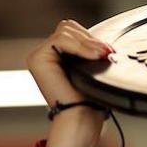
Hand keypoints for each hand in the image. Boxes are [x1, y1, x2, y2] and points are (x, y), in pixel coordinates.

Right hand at [28, 20, 114, 146]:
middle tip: (107, 52)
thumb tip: (102, 40)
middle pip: (68, 27)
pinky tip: (93, 56)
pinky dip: (79, 46)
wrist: (82, 119)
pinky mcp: (37, 58)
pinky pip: (60, 39)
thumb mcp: (93, 69)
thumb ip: (91, 51)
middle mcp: (46, 55)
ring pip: (65, 31)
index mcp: (57, 56)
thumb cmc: (90, 101)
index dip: (92, 38)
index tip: (109, 51)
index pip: (73, 31)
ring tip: (102, 55)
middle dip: (90, 38)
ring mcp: (39, 56)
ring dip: (88, 42)